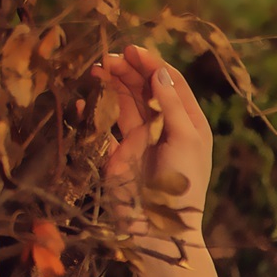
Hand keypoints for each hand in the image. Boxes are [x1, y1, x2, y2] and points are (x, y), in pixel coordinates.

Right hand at [91, 44, 213, 260]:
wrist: (158, 226)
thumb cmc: (180, 184)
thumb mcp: (185, 139)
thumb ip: (170, 105)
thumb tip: (158, 72)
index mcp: (188, 124)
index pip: (170, 84)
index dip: (153, 65)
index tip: (134, 50)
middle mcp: (165, 128)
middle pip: (146, 89)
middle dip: (129, 70)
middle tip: (109, 57)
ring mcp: (141, 140)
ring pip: (127, 102)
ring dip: (114, 83)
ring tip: (98, 67)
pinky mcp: (119, 153)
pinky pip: (107, 124)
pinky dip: (97, 108)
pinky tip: (87, 98)